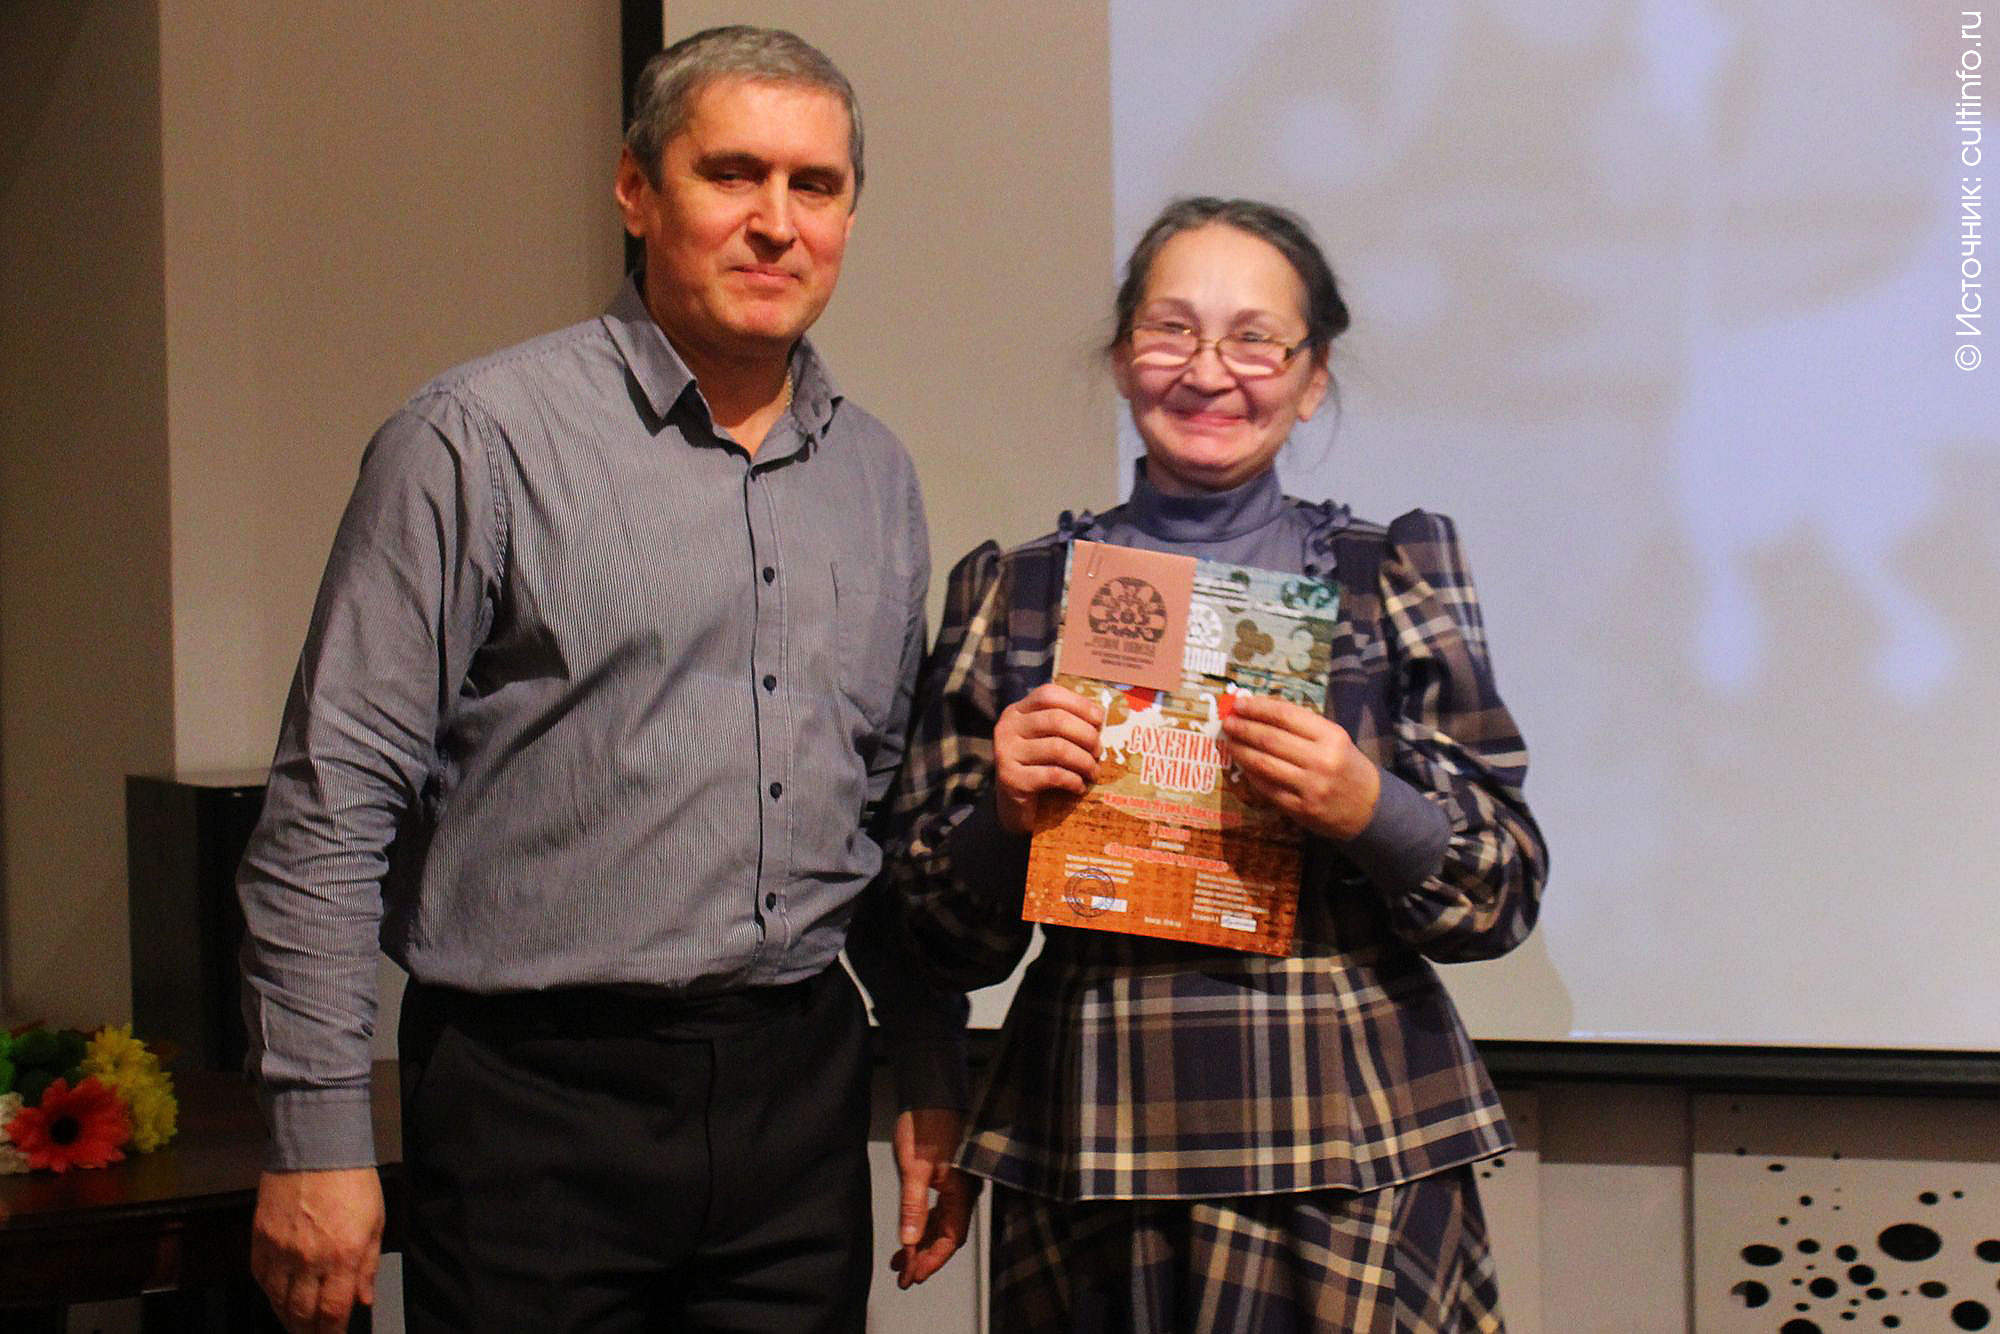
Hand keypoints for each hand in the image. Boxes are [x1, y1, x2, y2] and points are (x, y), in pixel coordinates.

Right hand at [250, 1167, 383, 1332]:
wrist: (317, 1145)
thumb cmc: (354, 1183)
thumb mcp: (376, 1223)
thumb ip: (368, 1266)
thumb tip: (363, 1301)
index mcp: (343, 1255)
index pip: (333, 1311)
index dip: (331, 1333)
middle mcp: (309, 1259)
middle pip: (301, 1313)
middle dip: (307, 1332)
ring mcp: (280, 1250)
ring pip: (277, 1300)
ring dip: (286, 1318)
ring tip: (295, 1325)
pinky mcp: (260, 1238)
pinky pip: (260, 1278)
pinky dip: (269, 1294)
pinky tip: (277, 1298)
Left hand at [889, 1107, 978, 1287]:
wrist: (932, 1092)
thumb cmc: (926, 1125)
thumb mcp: (914, 1167)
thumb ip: (913, 1206)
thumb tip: (908, 1241)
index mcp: (961, 1193)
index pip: (950, 1239)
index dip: (932, 1261)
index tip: (912, 1276)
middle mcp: (964, 1193)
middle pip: (947, 1236)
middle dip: (925, 1258)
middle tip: (903, 1275)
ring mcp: (957, 1185)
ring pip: (942, 1225)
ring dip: (923, 1243)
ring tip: (900, 1260)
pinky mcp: (948, 1177)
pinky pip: (940, 1210)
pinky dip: (924, 1225)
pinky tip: (909, 1233)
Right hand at [993, 683, 1103, 833]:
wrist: (1014, 808)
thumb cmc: (1038, 769)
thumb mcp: (1048, 740)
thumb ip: (1066, 725)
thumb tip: (1101, 718)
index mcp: (1017, 711)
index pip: (1049, 694)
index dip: (1079, 703)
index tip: (1099, 720)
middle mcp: (1007, 727)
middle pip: (1056, 719)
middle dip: (1087, 735)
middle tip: (1099, 751)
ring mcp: (1006, 752)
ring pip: (1058, 748)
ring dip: (1084, 761)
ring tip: (1093, 772)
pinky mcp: (1011, 779)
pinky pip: (1053, 774)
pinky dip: (1073, 780)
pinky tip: (1079, 787)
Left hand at [1221, 694, 1381, 839]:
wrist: (1369, 806)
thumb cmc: (1346, 765)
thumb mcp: (1334, 738)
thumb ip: (1302, 725)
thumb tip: (1261, 709)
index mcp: (1331, 736)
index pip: (1286, 715)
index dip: (1258, 708)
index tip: (1239, 704)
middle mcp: (1321, 760)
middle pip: (1271, 739)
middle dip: (1244, 728)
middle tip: (1227, 722)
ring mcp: (1311, 786)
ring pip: (1264, 764)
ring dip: (1241, 750)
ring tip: (1230, 741)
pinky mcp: (1302, 809)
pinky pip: (1267, 788)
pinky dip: (1252, 775)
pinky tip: (1244, 765)